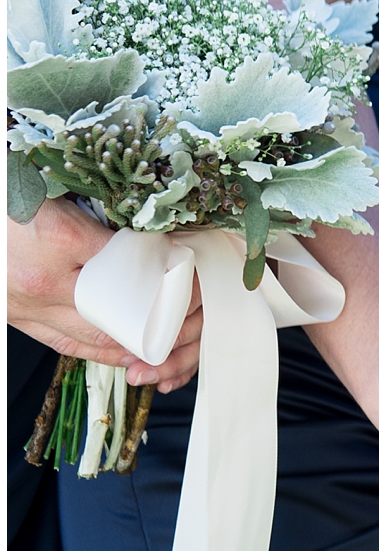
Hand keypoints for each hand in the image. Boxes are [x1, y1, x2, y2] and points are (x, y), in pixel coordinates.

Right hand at [7, 200, 203, 388]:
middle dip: (158, 317)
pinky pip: (64, 344)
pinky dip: (98, 351)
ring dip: (133, 344)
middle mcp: (45, 279)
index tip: (189, 272)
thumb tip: (150, 234)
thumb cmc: (15, 204)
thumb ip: (105, 217)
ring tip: (167, 343)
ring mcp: (28, 305)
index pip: (131, 260)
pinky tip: (123, 353)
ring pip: (94, 337)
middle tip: (190, 314)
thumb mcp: (63, 197)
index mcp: (62, 238)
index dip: (166, 269)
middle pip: (118, 308)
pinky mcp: (17, 318)